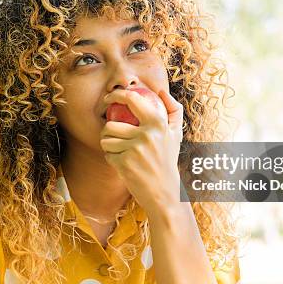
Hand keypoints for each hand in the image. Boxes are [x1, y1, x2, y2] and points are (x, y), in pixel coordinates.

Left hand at [100, 88, 183, 214]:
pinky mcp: (125, 164)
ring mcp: (135, 150)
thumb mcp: (176, 134)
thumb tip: (161, 92)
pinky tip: (123, 163)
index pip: (132, 99)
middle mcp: (147, 135)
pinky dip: (112, 159)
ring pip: (106, 140)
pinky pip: (108, 155)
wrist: (166, 192)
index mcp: (158, 123)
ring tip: (118, 149)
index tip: (109, 99)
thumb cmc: (168, 159)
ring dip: (108, 145)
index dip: (116, 95)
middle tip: (111, 134)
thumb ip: (174, 110)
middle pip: (111, 124)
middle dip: (106, 130)